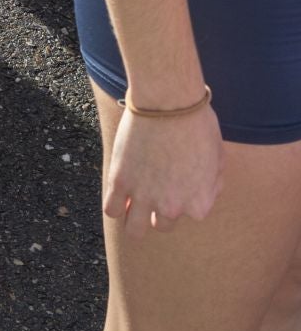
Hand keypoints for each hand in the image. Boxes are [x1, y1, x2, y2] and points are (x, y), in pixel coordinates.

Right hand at [104, 104, 223, 235]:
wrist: (168, 101)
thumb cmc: (196, 122)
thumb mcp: (218, 156)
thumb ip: (212, 183)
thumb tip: (203, 190)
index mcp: (199, 205)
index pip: (191, 214)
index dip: (185, 194)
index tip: (179, 177)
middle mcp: (172, 208)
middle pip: (163, 225)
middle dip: (159, 208)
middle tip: (155, 185)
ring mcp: (144, 197)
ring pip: (134, 229)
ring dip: (134, 218)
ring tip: (132, 202)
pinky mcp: (120, 181)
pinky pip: (112, 209)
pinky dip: (115, 204)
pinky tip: (118, 191)